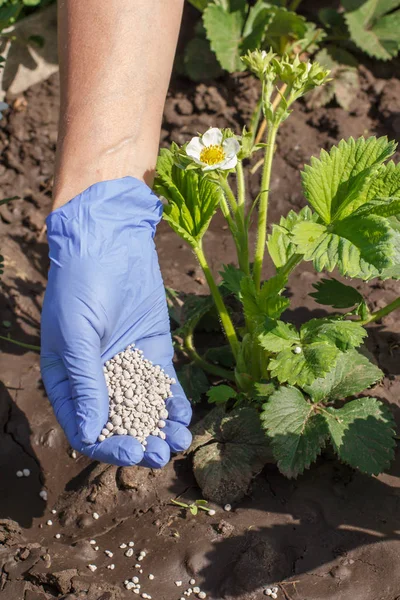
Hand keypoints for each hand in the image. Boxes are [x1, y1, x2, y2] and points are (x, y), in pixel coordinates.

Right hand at [40, 177, 191, 466]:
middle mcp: (98, 380)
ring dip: (161, 429)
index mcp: (68, 381)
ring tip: (178, 442)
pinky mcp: (153, 353)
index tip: (132, 451)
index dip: (107, 445)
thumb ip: (86, 383)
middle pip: (119, 425)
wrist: (109, 242)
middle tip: (161, 455)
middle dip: (140, 443)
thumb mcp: (76, 335)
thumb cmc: (80, 285)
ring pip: (145, 410)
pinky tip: (184, 417)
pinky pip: (164, 387)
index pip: (86, 428)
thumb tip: (92, 434)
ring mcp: (128, 367)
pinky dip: (174, 403)